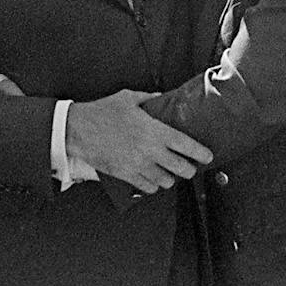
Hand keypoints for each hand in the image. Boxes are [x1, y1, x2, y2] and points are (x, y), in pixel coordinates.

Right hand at [67, 89, 212, 193]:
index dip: (201, 153)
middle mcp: (150, 151)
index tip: (208, 156)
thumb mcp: (128, 98)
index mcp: (155, 131)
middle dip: (190, 169)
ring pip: (166, 181)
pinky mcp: (126, 176)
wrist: (78, 130)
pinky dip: (153, 185)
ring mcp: (138, 166)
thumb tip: (160, 97)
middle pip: (182, 169)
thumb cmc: (102, 112)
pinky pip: (148, 187)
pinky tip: (153, 179)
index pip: (187, 146)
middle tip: (190, 166)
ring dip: (171, 178)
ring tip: (170, 172)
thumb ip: (148, 98)